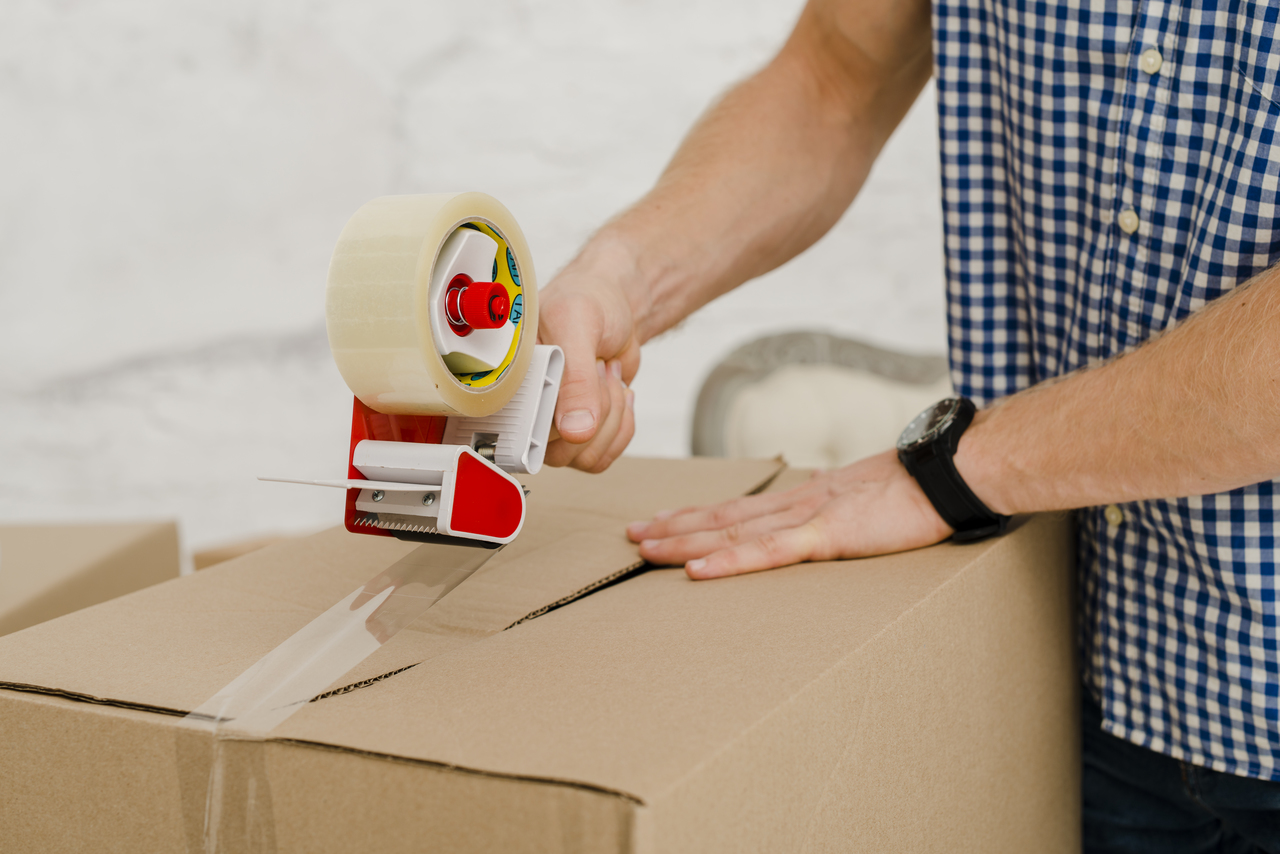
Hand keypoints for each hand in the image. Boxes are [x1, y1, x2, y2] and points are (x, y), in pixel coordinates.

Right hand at [538, 248, 641, 471]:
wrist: (613, 307)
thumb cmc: (584, 301)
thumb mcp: (577, 324)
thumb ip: (576, 378)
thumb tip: (575, 431)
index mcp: (506, 379)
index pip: (516, 431)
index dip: (548, 422)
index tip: (569, 391)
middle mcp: (524, 408)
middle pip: (556, 451)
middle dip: (593, 408)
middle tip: (594, 366)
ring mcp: (552, 427)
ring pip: (584, 456)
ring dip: (611, 417)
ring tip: (604, 375)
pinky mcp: (579, 435)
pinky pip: (601, 457)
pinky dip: (622, 426)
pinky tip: (617, 392)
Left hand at [625, 449, 953, 578]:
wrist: (948, 472)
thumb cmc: (917, 488)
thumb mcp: (868, 500)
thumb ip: (839, 506)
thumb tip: (821, 507)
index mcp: (806, 498)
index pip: (739, 508)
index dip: (697, 515)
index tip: (661, 519)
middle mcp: (796, 504)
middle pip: (722, 518)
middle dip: (674, 527)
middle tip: (632, 535)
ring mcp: (807, 518)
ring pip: (732, 532)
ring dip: (684, 541)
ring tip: (645, 548)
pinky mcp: (826, 535)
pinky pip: (767, 554)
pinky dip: (728, 562)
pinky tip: (696, 570)